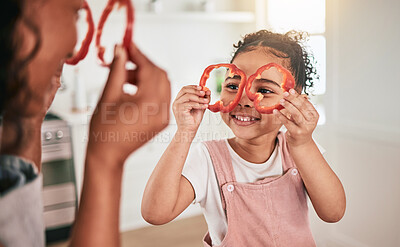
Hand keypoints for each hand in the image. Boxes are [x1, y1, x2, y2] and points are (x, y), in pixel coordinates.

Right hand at [87, 44, 170, 165]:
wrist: (108, 155)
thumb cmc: (103, 130)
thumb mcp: (108, 95)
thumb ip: (117, 69)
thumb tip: (120, 49)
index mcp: (149, 103)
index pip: (149, 69)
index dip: (138, 54)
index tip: (128, 45)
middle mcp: (162, 109)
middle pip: (160, 74)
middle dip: (142, 64)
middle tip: (124, 60)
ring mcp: (164, 116)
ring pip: (161, 84)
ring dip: (145, 76)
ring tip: (122, 77)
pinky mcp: (162, 120)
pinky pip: (161, 96)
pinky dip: (149, 88)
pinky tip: (131, 88)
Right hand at [172, 85, 209, 134]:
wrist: (189, 131)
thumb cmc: (193, 120)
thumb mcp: (200, 107)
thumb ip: (203, 99)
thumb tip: (208, 90)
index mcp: (179, 100)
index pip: (185, 89)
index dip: (193, 87)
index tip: (202, 87)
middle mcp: (176, 102)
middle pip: (185, 90)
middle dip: (196, 90)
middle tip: (205, 93)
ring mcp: (176, 106)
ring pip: (188, 96)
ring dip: (199, 98)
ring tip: (206, 101)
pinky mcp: (179, 110)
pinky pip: (189, 104)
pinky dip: (198, 104)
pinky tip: (204, 107)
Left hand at [273, 89, 318, 146]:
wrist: (301, 142)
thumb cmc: (301, 126)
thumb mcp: (303, 116)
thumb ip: (300, 106)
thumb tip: (292, 93)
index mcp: (314, 115)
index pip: (306, 103)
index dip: (298, 96)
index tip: (291, 90)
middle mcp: (311, 121)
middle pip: (301, 107)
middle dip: (292, 99)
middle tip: (285, 94)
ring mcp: (304, 127)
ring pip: (295, 114)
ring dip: (287, 106)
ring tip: (281, 101)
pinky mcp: (296, 133)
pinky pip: (287, 122)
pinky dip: (281, 116)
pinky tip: (275, 111)